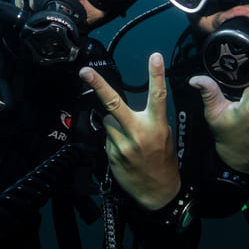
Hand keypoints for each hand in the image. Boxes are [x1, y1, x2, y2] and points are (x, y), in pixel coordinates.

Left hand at [79, 52, 180, 209]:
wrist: (158, 192)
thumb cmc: (162, 160)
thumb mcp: (164, 136)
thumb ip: (148, 119)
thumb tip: (125, 107)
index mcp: (156, 125)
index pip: (157, 95)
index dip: (156, 75)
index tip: (155, 56)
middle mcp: (138, 133)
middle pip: (114, 104)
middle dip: (99, 86)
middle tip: (84, 71)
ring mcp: (122, 145)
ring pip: (108, 121)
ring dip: (114, 123)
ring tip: (128, 138)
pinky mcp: (112, 155)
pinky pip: (107, 137)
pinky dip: (113, 138)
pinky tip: (124, 150)